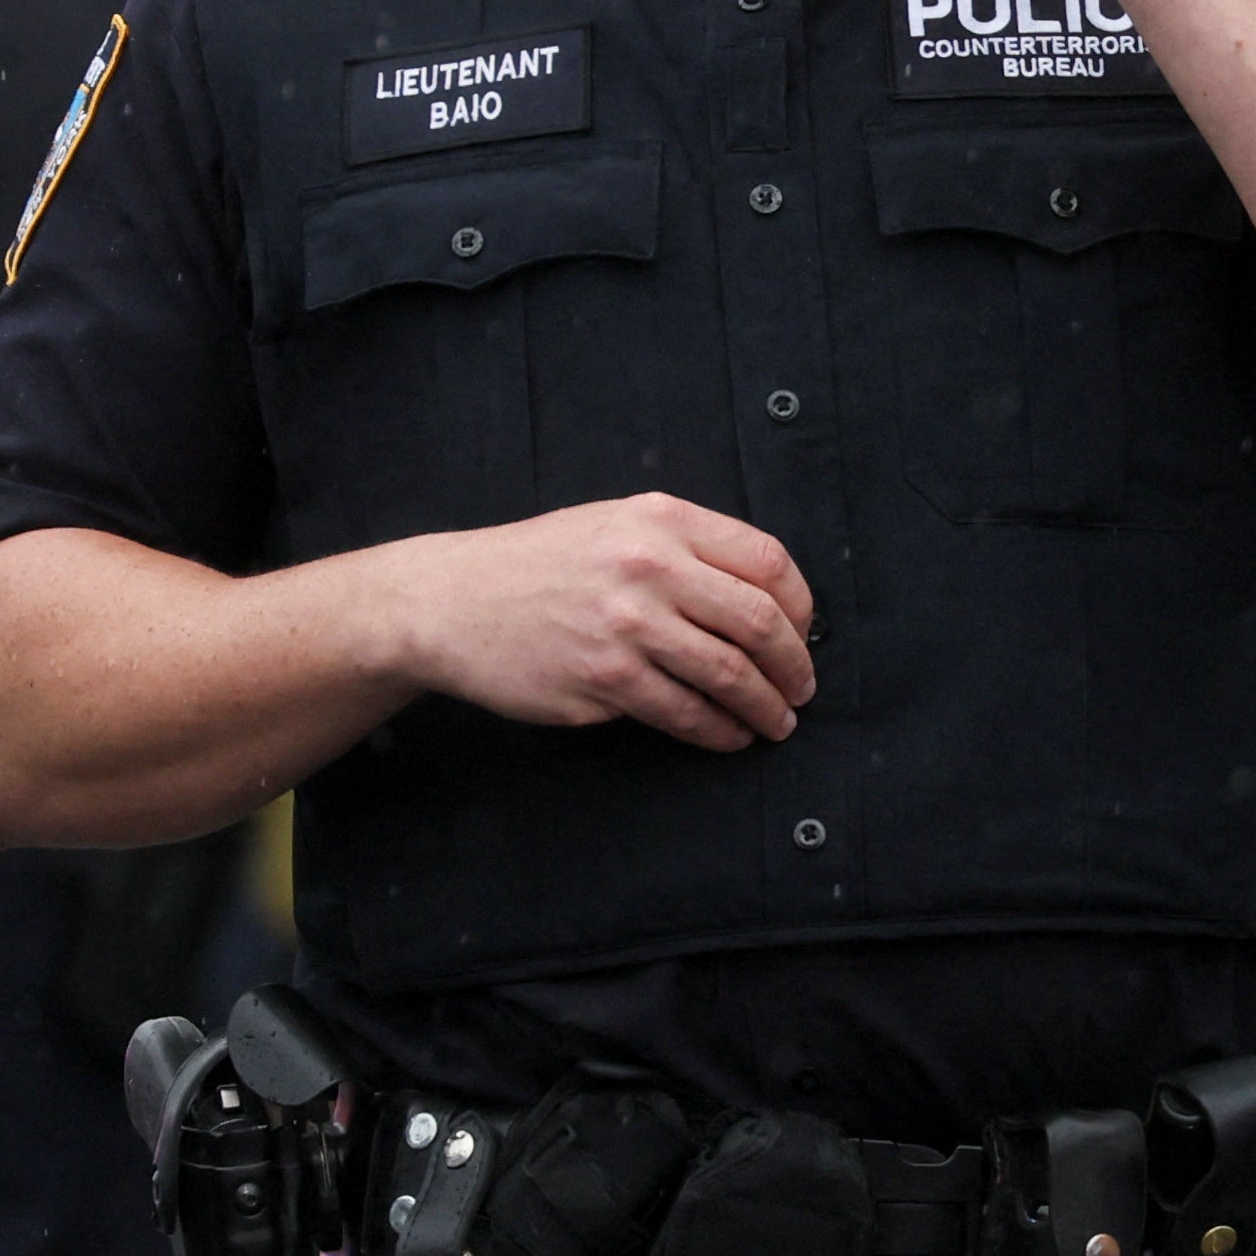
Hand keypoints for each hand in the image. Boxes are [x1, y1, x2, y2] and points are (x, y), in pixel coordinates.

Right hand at [360, 495, 819, 751]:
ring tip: (775, 723)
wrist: (452, 601)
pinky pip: (683, 713)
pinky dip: (718, 731)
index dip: (800, 607)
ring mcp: (625, 625)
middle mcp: (648, 566)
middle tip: (801, 690)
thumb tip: (764, 603)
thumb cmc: (537, 566)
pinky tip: (727, 736)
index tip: (802, 635)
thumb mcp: (613, 526)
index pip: (766, 561)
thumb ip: (684, 549)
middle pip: (758, 622)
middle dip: (793, 666)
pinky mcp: (602, 679)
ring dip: (765, 707)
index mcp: (660, 520)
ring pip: (728, 674)